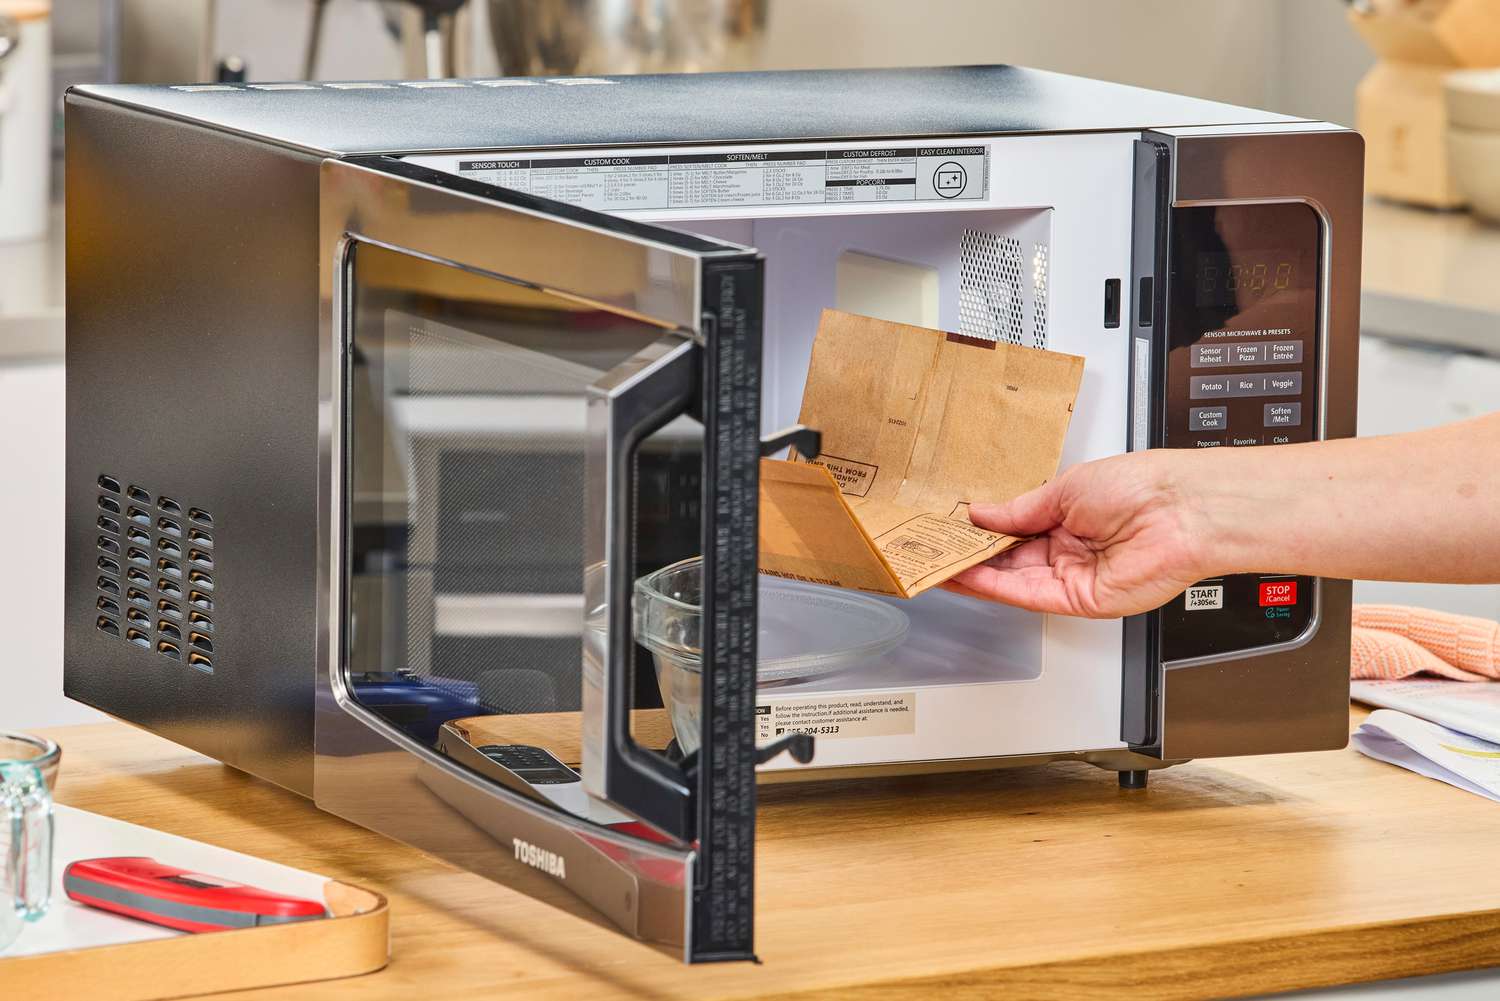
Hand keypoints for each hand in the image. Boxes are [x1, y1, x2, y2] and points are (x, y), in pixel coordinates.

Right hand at [944, 451, 1212, 617]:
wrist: (1183, 510)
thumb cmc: (1143, 486)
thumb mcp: (1066, 488)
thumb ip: (1020, 509)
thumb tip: (982, 514)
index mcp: (1069, 517)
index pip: (1013, 530)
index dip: (980, 531)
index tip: (948, 528)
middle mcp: (1069, 549)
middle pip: (1007, 559)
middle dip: (969, 554)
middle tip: (930, 547)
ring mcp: (1072, 577)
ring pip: (1011, 580)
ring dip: (972, 573)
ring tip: (934, 561)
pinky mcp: (1078, 601)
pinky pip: (1026, 596)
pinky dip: (992, 588)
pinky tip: (965, 575)